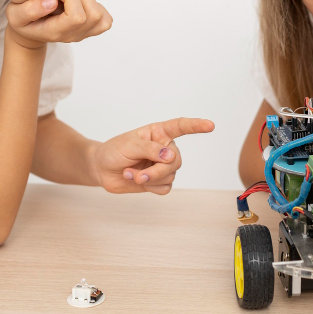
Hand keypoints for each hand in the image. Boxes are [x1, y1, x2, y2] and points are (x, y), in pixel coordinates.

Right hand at [6, 0, 112, 48]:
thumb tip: (52, 1)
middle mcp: (74, 35)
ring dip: (89, 0)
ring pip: (102, 16)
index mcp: (57, 32)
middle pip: (94, 15)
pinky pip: (106, 19)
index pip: (77, 17)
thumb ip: (28, 10)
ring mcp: (84, 34)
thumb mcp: (14, 14)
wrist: (30, 31)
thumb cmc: (23, 20)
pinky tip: (80, 3)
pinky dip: (97, 6)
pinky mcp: (92, 29)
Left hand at [90, 117, 214, 194]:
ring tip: (131, 174)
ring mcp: (162, 166)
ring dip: (149, 179)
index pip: (181, 127)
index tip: (210, 125)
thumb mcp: (129, 145)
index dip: (196, 125)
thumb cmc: (114, 151)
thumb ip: (150, 149)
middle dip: (158, 171)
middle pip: (176, 161)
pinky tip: (138, 180)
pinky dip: (150, 187)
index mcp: (159, 133)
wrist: (102, 170)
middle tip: (140, 175)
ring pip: (170, 176)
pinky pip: (165, 188)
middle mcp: (164, 148)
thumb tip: (169, 156)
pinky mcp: (158, 181)